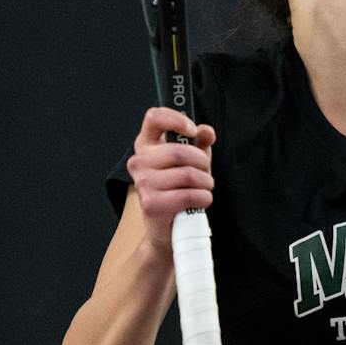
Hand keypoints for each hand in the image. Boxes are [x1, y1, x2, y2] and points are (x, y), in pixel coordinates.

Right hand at [126, 106, 215, 249]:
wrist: (168, 228)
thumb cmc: (180, 189)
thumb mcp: (192, 161)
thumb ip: (200, 143)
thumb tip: (207, 131)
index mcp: (146, 145)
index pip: (154, 117)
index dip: (176, 119)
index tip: (193, 131)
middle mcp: (138, 161)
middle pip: (180, 151)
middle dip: (202, 163)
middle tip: (206, 172)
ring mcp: (143, 183)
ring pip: (188, 174)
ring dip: (206, 183)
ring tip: (204, 188)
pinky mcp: (151, 204)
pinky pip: (188, 195)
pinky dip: (203, 198)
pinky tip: (202, 200)